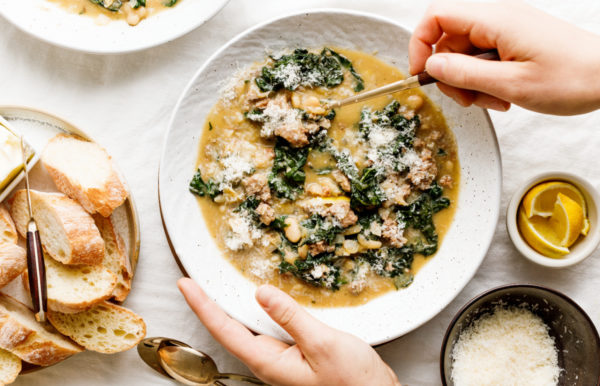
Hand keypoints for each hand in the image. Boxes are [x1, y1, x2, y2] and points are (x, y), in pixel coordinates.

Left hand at [178, 278, 400, 385]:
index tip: (186, 284)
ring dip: (233, 305)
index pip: (224, 329)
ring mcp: (280, 359)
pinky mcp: (293, 354)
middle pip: (230, 328)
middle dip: (211, 303)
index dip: (203, 305)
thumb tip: (261, 293)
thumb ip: (290, 318)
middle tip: (195, 279)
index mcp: (268, 361)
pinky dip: (260, 310)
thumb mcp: (323, 344)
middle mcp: (268, 361)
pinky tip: (262, 299)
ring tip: (218, 283)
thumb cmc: (354, 380)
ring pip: (249, 327)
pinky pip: (268, 328)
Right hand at [409, 0, 599, 114]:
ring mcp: (506, 30)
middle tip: (465, 99)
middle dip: (449, 74)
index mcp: (495, 20)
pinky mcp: (513, 42)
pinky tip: (502, 95)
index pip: (437, 16)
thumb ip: (465, 74)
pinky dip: (484, 80)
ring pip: (464, 54)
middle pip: (447, 41)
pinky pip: (483, 59)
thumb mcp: (512, 84)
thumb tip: (431, 66)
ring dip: (469, 82)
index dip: (420, 44)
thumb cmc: (573, 78)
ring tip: (492, 100)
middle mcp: (498, 19)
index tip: (422, 74)